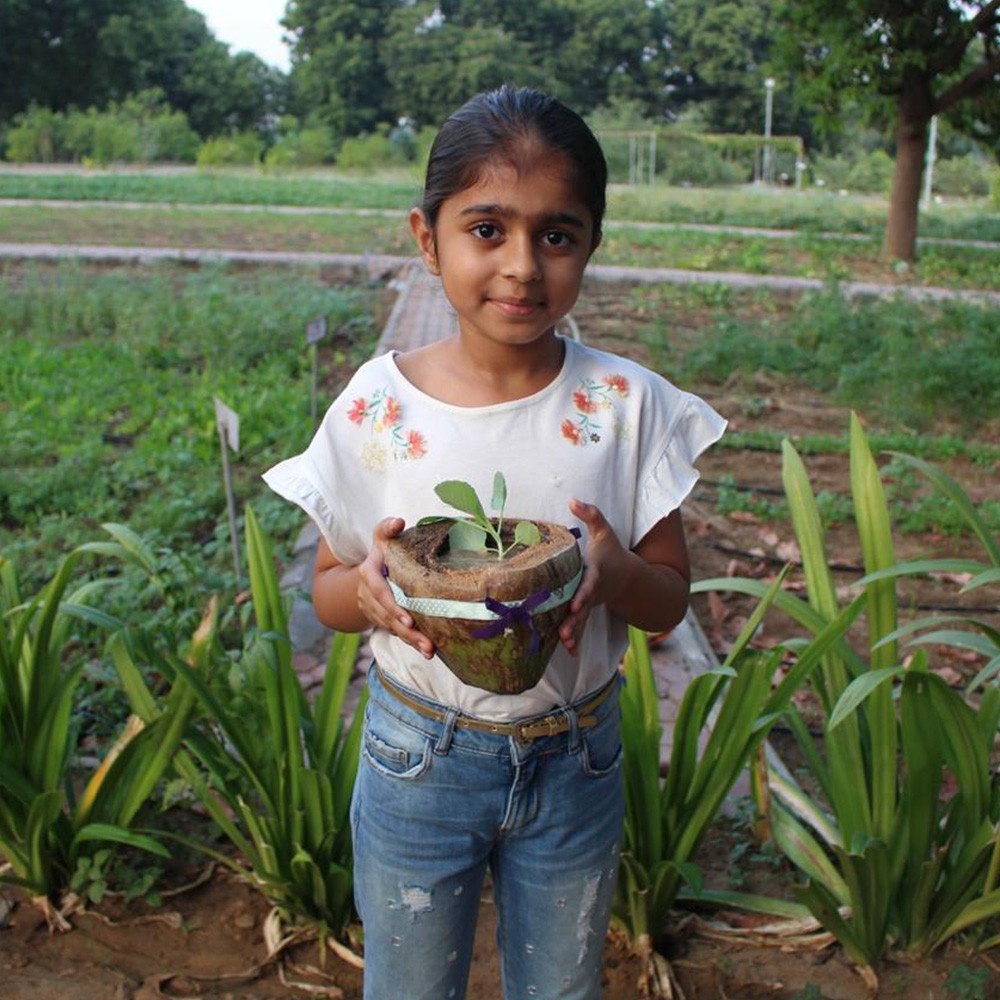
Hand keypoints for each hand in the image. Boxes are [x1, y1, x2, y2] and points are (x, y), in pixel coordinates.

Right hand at [357, 517, 434, 658]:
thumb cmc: (383, 549)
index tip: (409, 619)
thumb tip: (399, 522)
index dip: (393, 606)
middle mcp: (366, 593)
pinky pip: (394, 631)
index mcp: (368, 572)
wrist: (367, 568)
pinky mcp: (379, 618)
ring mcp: (371, 608)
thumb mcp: (382, 537)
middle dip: (407, 631)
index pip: (379, 592)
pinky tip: (425, 650)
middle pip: (387, 615)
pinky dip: (409, 641)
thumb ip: (387, 528)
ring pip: (391, 627)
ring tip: (429, 650)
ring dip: (410, 640)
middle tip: (427, 643)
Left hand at [559, 499, 626, 655]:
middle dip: (575, 621)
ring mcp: (591, 605)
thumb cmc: (611, 552)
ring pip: (581, 621)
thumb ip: (591, 515)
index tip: (575, 604)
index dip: (582, 595)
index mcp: (595, 575)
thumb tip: (573, 498)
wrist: (626, 576)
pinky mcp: (587, 612)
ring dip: (574, 633)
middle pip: (583, 608)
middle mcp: (593, 593)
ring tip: (566, 644)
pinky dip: (577, 639)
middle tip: (566, 632)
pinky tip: (569, 651)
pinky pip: (581, 627)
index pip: (588, 586)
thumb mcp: (604, 532)